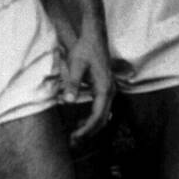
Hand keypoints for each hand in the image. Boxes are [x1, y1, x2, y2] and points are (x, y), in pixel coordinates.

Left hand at [59, 25, 113, 145]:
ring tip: (76, 136)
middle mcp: (110, 91)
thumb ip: (72, 83)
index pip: (97, 117)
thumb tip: (68, 101)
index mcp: (104, 88)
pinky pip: (101, 109)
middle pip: (102, 120)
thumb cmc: (85, 49)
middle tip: (73, 143)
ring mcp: (109, 90)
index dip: (86, 130)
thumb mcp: (75, 65)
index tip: (74, 138)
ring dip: (90, 127)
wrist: (94, 36)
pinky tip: (80, 122)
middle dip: (88, 133)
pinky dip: (92, 119)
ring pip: (103, 116)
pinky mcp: (105, 88)